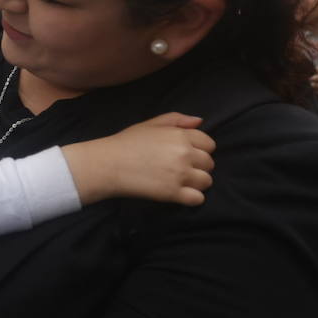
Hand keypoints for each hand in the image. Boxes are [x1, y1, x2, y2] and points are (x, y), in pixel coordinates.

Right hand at [62, 112, 214, 205]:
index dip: (200, 149)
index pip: (209, 144)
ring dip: (197, 182)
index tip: (187, 154)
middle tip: (181, 168)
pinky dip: (192, 198)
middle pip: (209, 163)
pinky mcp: (173, 193)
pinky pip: (198, 198)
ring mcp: (180, 175)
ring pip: (206, 181)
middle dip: (199, 166)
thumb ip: (177, 119)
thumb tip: (199, 122)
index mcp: (180, 136)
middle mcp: (184, 154)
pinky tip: (180, 194)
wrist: (108, 164)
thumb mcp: (151, 124)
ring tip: (181, 181)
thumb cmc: (127, 142)